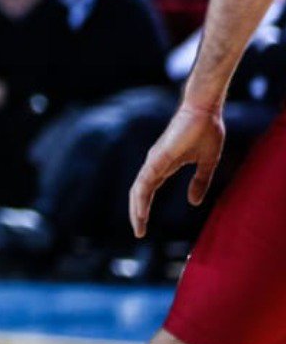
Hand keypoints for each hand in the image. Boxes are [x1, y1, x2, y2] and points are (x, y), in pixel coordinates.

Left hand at [130, 101, 226, 238]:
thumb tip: (193, 201)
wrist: (205, 111)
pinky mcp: (159, 156)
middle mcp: (155, 163)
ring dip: (137, 209)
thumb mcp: (206, 163)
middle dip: (137, 213)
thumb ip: (199, 182)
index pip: (148, 190)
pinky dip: (142, 196)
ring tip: (138, 227)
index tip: (144, 225)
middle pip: (140, 192)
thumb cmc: (205, 131)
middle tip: (138, 232)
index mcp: (164, 166)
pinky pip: (146, 179)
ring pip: (139, 188)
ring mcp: (155, 159)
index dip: (145, 207)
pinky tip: (141, 209)